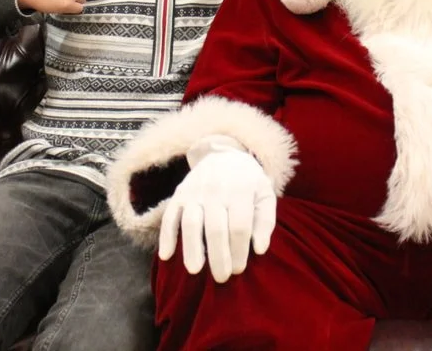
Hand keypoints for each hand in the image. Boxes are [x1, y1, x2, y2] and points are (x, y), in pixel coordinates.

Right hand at [158, 136, 276, 283]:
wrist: (225, 154)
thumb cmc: (249, 183)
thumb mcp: (265, 195)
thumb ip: (265, 221)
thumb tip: (260, 249)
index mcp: (241, 190)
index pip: (239, 227)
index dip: (239, 251)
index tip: (238, 270)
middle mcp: (216, 190)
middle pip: (216, 228)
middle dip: (218, 256)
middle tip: (221, 278)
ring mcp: (195, 191)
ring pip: (190, 223)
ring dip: (191, 248)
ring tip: (195, 271)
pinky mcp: (179, 194)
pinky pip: (170, 216)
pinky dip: (166, 236)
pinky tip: (166, 255)